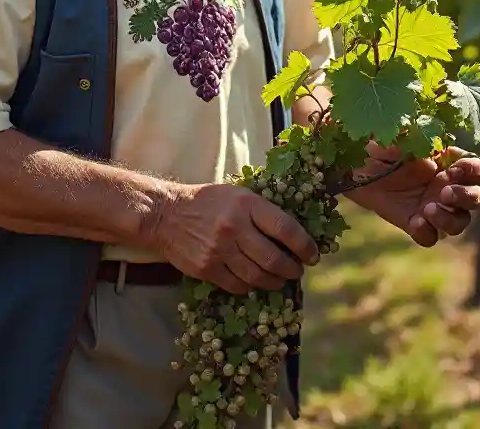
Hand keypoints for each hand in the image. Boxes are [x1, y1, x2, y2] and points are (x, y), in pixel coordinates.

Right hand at [155, 183, 319, 293]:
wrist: (166, 213)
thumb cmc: (207, 201)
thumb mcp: (237, 194)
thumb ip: (261, 211)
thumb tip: (293, 232)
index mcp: (246, 203)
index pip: (285, 228)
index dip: (304, 245)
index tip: (313, 255)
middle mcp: (235, 227)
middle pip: (274, 259)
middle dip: (292, 269)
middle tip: (297, 270)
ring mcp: (220, 250)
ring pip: (258, 276)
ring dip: (275, 282)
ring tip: (279, 279)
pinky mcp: (207, 269)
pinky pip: (238, 286)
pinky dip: (250, 286)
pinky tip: (254, 281)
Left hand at [345, 144, 479, 246]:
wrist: (357, 168)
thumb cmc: (382, 147)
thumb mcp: (397, 138)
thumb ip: (413, 136)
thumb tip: (424, 134)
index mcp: (450, 164)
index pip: (479, 170)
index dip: (474, 170)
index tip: (454, 168)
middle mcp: (448, 188)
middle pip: (476, 199)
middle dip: (465, 196)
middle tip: (443, 191)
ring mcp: (434, 208)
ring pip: (459, 223)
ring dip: (449, 218)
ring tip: (427, 209)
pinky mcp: (416, 224)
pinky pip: (430, 237)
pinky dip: (427, 232)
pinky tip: (415, 222)